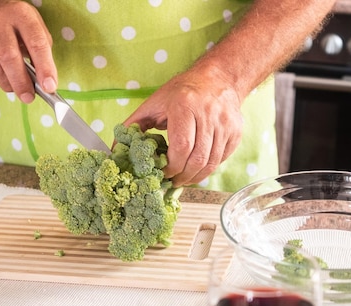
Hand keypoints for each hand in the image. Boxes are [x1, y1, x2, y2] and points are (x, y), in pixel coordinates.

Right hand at [0, 1, 56, 102]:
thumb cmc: (16, 24)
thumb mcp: (36, 29)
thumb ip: (43, 53)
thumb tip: (45, 83)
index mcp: (22, 16)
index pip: (36, 43)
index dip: (44, 68)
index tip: (49, 87)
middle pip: (9, 57)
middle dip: (21, 82)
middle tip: (29, 97)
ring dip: (8, 84)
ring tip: (16, 86)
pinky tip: (0, 73)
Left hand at [124, 68, 243, 186]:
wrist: (217, 79)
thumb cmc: (182, 92)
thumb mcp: (153, 104)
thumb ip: (132, 127)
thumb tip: (114, 151)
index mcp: (185, 106)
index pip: (181, 148)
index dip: (171, 167)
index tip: (163, 172)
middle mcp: (208, 114)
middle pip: (197, 159)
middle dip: (183, 176)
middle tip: (172, 181)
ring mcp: (225, 124)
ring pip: (211, 163)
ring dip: (195, 177)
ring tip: (183, 179)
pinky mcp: (236, 132)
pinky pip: (221, 159)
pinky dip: (208, 168)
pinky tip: (197, 168)